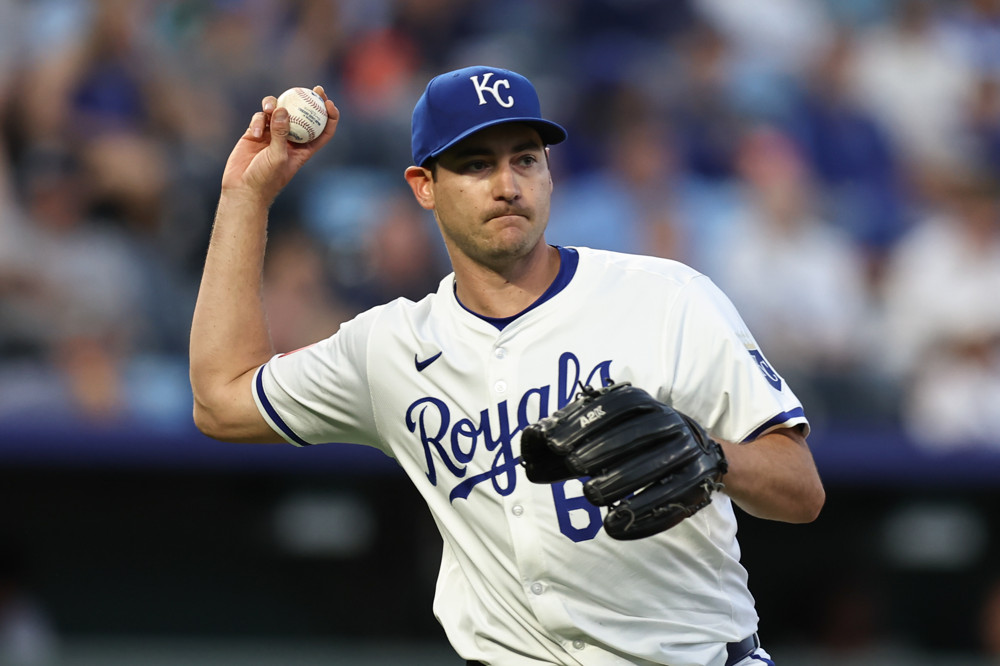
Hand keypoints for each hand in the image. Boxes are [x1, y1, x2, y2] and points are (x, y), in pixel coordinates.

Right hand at [220, 85, 338, 206]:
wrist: (242, 188)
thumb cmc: (265, 179)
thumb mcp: (277, 157)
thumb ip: (281, 133)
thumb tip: (284, 109)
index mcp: (304, 149)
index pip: (323, 130)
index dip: (330, 116)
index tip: (329, 103)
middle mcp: (290, 140)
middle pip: (304, 115)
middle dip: (311, 100)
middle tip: (316, 88)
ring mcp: (272, 134)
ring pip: (279, 111)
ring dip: (276, 105)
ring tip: (270, 109)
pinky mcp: (255, 132)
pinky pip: (260, 118)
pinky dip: (258, 121)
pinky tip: (254, 133)